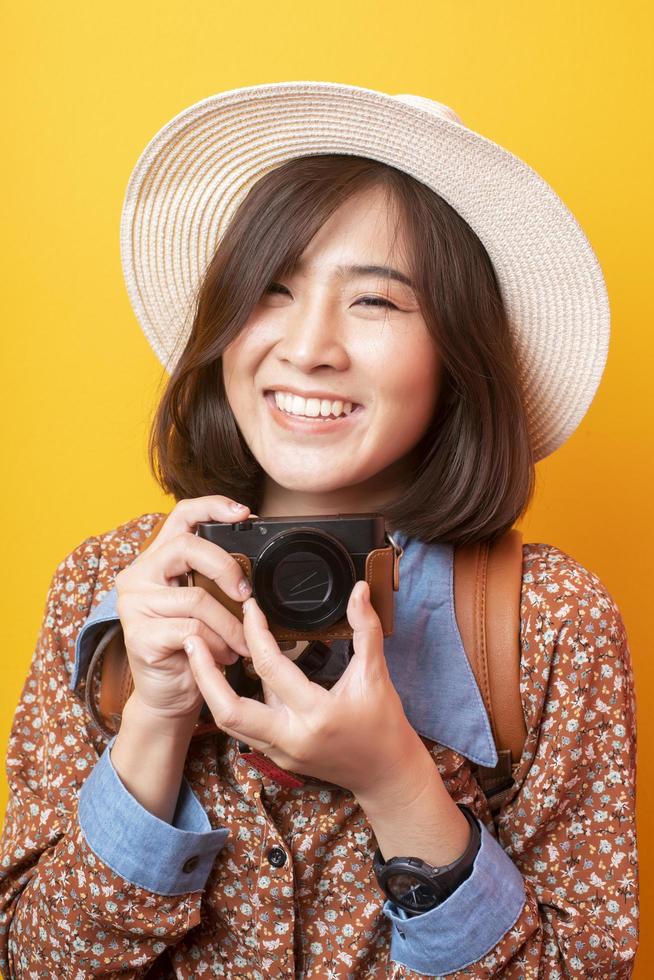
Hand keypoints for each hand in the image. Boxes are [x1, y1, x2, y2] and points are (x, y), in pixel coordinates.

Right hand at [114, 495, 253, 723]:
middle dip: (226, 568)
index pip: (181, 516)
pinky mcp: (139, 635)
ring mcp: (134, 605)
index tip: (244, 514)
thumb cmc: (192, 646)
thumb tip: (253, 560)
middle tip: (246, 594)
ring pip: (197, 598)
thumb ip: (214, 578)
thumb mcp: (204, 603)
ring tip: (240, 644)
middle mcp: (138, 576)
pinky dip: (217, 645)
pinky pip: (192, 630)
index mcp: (155, 560)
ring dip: (230, 625)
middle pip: (187, 547)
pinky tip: (222, 656)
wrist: (169, 695)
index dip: (213, 506)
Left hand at [183, 579, 423, 795]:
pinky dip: (229, 701)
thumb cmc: (384, 725)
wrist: (386, 774)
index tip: (249, 607)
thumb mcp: (376, 674)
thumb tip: (359, 590)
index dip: (255, 632)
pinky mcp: (277, 757)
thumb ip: (366, 629)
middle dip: (205, 673)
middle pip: (229, 709)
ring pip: (229, 722)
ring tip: (198, 655)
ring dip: (210, 688)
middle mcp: (291, 738)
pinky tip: (223, 677)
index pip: (271, 668)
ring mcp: (280, 752)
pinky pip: (244, 728)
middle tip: (192, 638)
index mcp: (316, 714)